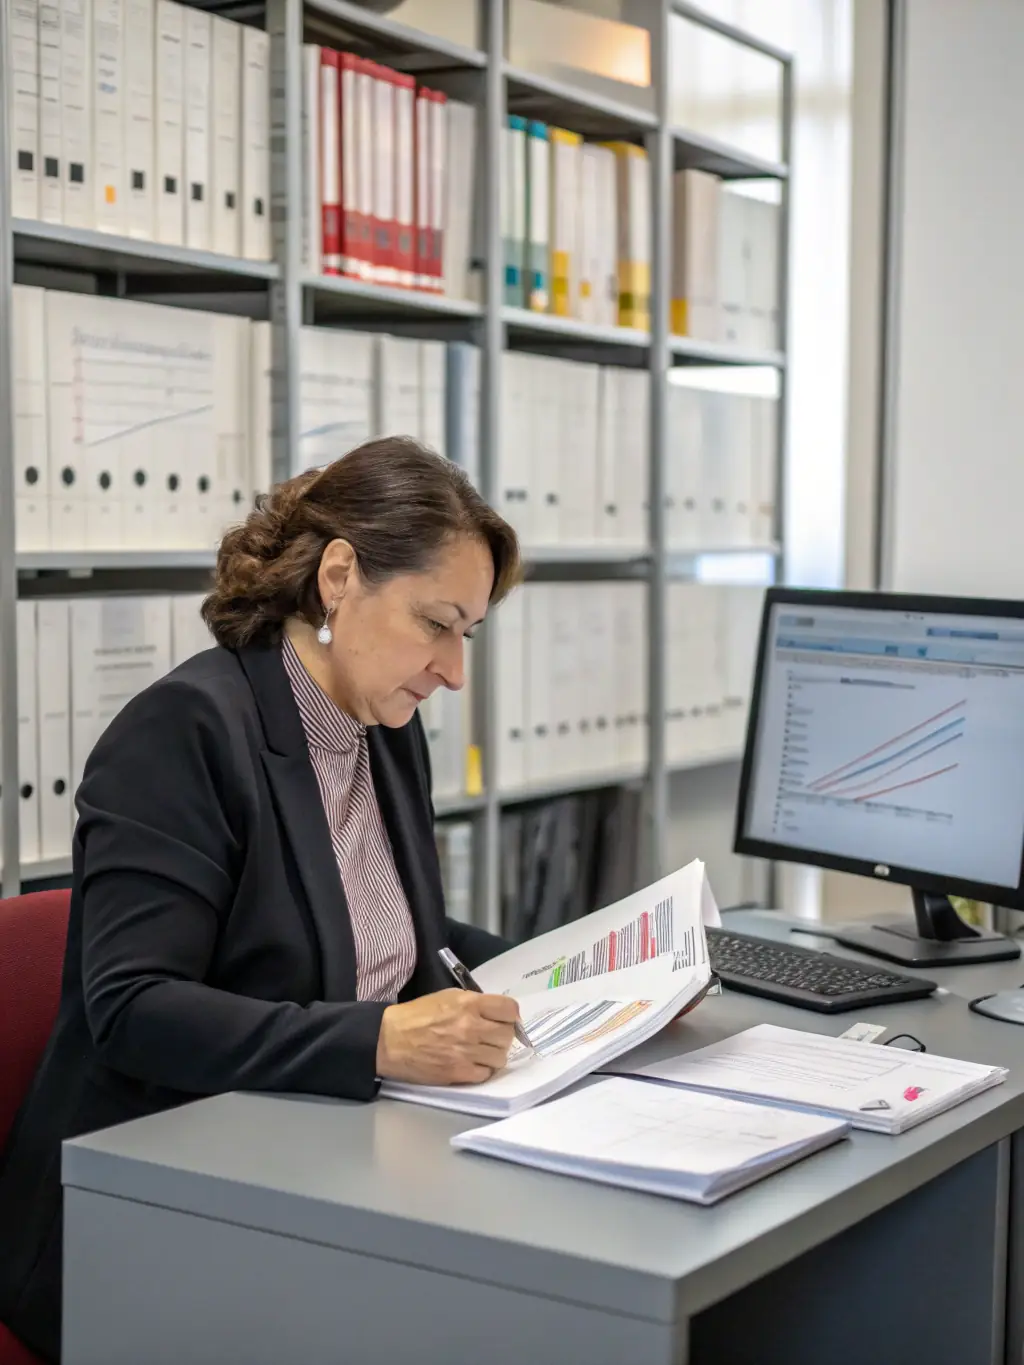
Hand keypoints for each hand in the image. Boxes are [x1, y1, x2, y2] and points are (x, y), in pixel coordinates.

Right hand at [376, 989, 520, 1085]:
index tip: (504, 1020)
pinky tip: (472, 1064)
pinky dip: (483, 1070)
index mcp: (469, 1004)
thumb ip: (474, 1003)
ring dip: (494, 1054)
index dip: (510, 1015)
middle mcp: (472, 1027)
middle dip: (503, 1035)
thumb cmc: (416, 1016)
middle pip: (508, 1034)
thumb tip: (495, 1013)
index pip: (510, 1009)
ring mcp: (467, 1052)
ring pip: (500, 1057)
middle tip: (491, 1037)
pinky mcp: (459, 1073)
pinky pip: (486, 1074)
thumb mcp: (447, 997)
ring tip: (481, 1052)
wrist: (390, 1041)